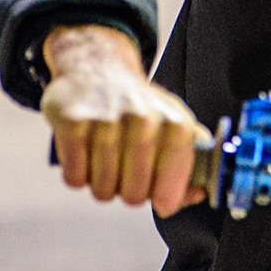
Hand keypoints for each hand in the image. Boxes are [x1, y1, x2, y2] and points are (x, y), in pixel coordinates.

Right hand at [40, 24, 210, 217]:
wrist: (98, 68)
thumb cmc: (138, 106)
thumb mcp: (173, 123)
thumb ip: (189, 161)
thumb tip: (198, 193)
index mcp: (174, 122)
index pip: (173, 180)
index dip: (167, 196)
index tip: (162, 202)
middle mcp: (142, 120)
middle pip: (134, 194)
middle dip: (129, 193)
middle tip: (126, 174)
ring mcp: (106, 121)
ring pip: (103, 189)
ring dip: (102, 185)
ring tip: (105, 162)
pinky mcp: (72, 122)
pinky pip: (75, 177)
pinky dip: (78, 175)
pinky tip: (85, 155)